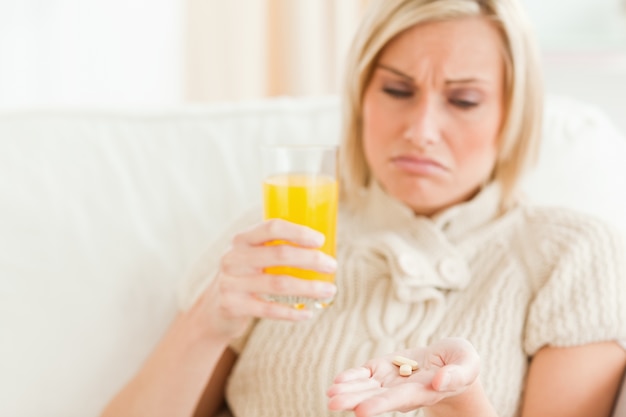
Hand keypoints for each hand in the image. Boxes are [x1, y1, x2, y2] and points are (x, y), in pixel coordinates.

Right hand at [200, 219, 336, 338]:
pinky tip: (308, 313)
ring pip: (278, 284)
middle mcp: (234, 258)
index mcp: (242, 240)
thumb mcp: (252, 258)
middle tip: (332, 265)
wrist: (212, 310)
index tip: (320, 240)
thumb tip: (322, 250)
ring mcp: (231, 282)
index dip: (298, 232)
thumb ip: (276, 249)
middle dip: (311, 259)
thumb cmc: (245, 278)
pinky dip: (292, 312)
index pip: (271, 228)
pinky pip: (269, 309)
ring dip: (309, 288)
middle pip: (279, 254)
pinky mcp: (232, 306)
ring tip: (329, 290)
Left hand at [327, 338, 480, 416]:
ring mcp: (391, 380)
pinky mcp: (384, 368)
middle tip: (333, 403)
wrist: (449, 361)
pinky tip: (338, 381)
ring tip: (330, 394)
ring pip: (366, 387)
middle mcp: (403, 391)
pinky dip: (352, 377)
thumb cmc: (461, 363)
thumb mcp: (467, 364)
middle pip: (376, 397)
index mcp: (424, 391)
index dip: (381, 405)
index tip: (362, 412)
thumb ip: (457, 373)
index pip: (399, 400)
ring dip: (348, 391)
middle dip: (354, 400)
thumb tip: (440, 381)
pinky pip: (365, 374)